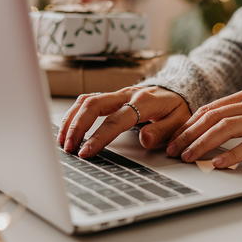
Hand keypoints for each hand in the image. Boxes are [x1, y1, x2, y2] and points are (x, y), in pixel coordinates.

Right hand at [58, 86, 190, 157]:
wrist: (177, 89)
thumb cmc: (177, 107)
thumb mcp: (179, 120)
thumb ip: (163, 130)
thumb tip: (144, 140)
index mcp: (144, 101)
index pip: (116, 119)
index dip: (99, 136)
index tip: (86, 152)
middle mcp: (126, 94)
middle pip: (93, 104)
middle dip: (77, 126)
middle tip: (68, 147)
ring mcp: (117, 94)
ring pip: (86, 100)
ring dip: (71, 120)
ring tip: (62, 141)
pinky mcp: (110, 97)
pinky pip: (87, 100)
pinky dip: (74, 114)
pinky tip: (66, 128)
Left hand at [166, 88, 241, 167]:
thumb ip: (230, 119)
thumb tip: (196, 134)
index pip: (209, 109)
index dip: (188, 125)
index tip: (173, 140)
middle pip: (214, 117)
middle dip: (190, 134)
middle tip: (175, 151)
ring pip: (227, 127)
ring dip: (204, 143)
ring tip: (190, 157)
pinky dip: (232, 155)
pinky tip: (219, 164)